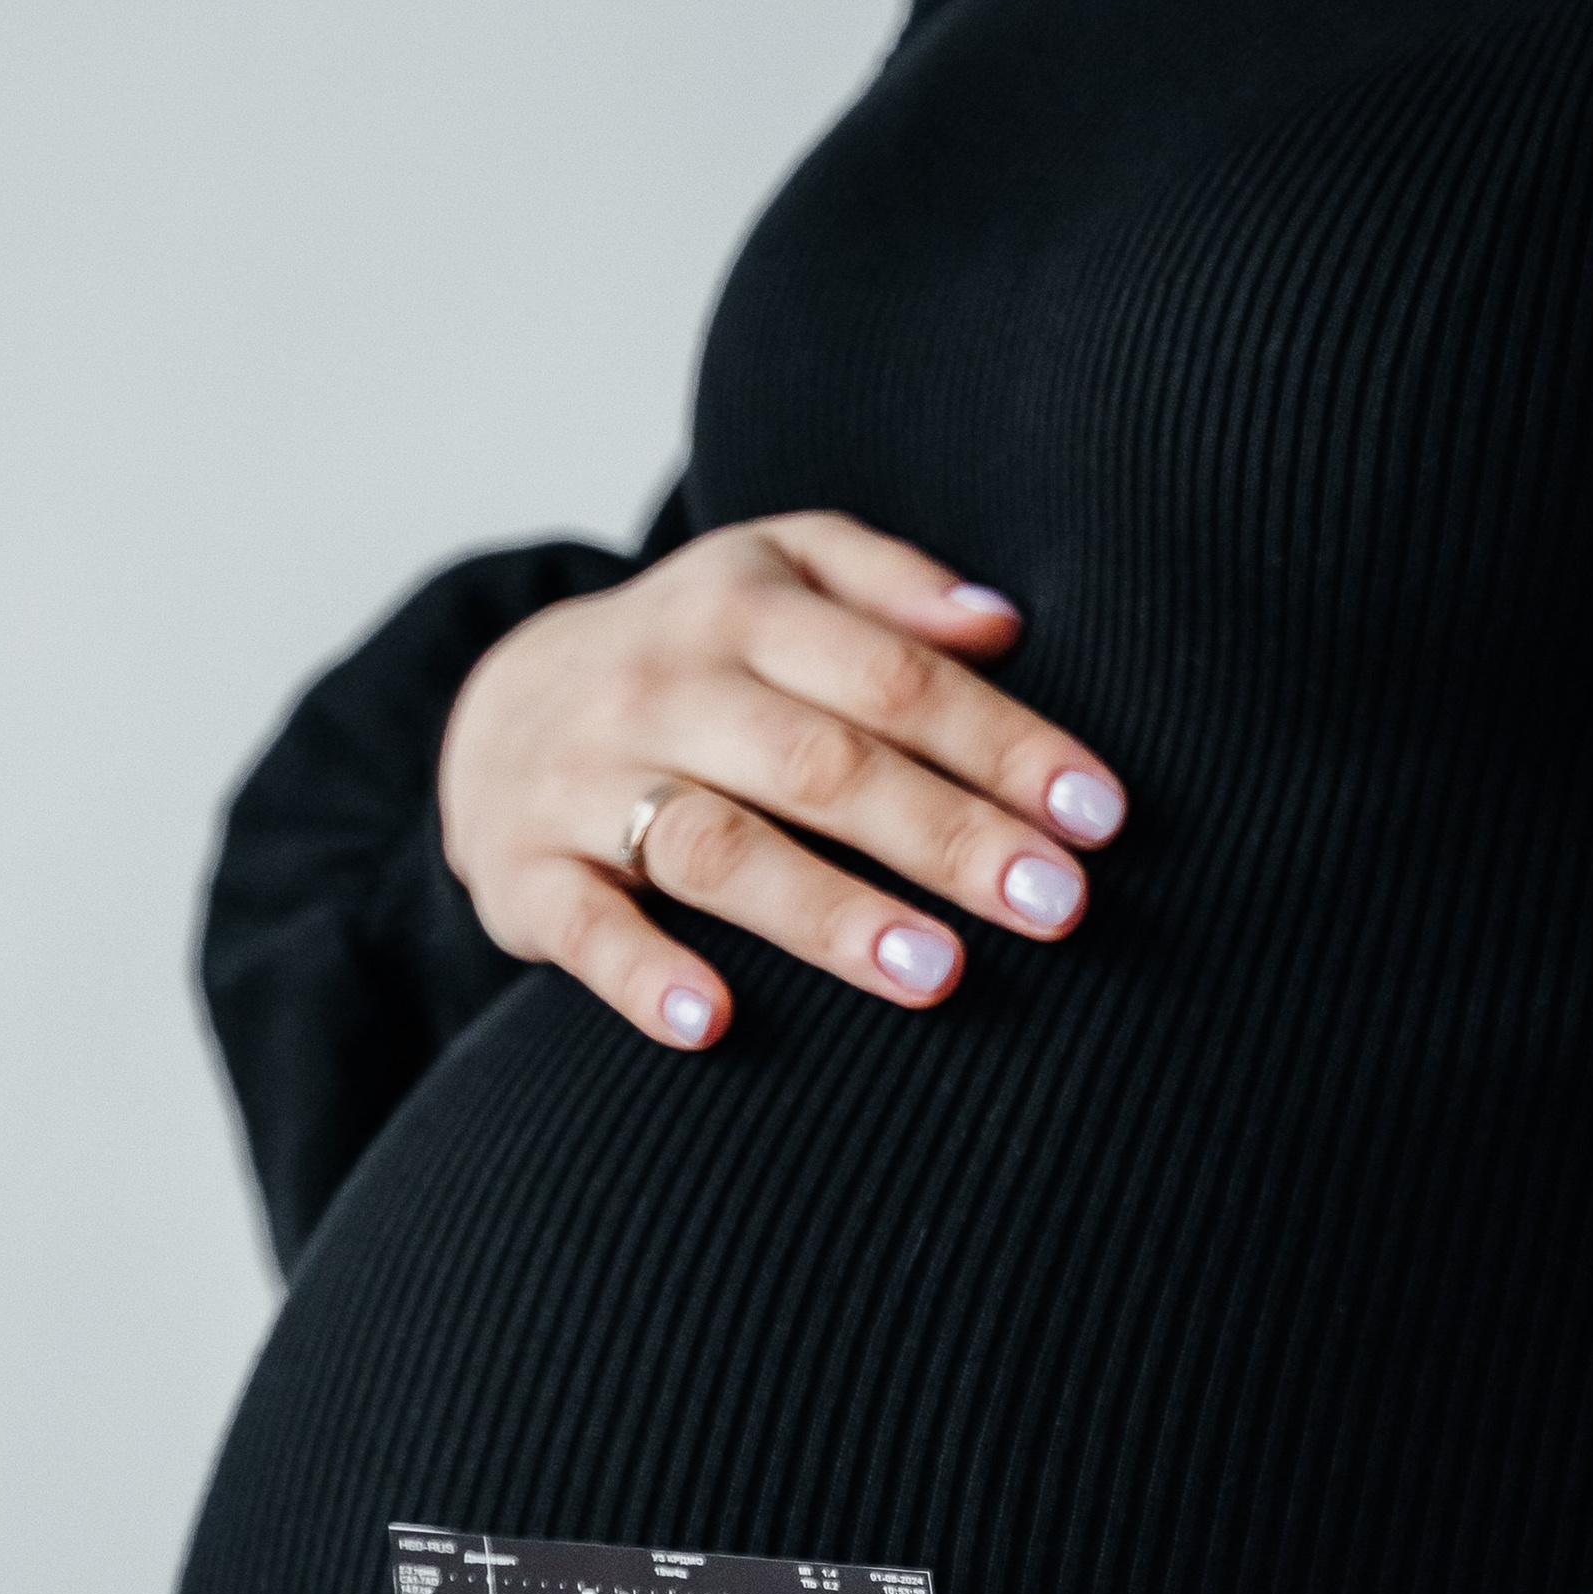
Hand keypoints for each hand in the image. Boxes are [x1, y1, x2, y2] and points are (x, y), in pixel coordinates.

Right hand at [437, 512, 1125, 1049]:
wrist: (493, 710)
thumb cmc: (686, 656)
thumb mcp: (769, 571)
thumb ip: (884, 583)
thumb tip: (1003, 623)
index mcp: (744, 611)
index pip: (894, 680)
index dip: (1002, 745)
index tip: (1099, 817)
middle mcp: (665, 688)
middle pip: (820, 763)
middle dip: (946, 835)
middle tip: (1056, 904)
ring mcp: (587, 783)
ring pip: (714, 844)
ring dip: (826, 910)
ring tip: (935, 972)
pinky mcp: (525, 873)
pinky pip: (583, 926)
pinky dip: (640, 974)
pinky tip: (709, 1023)